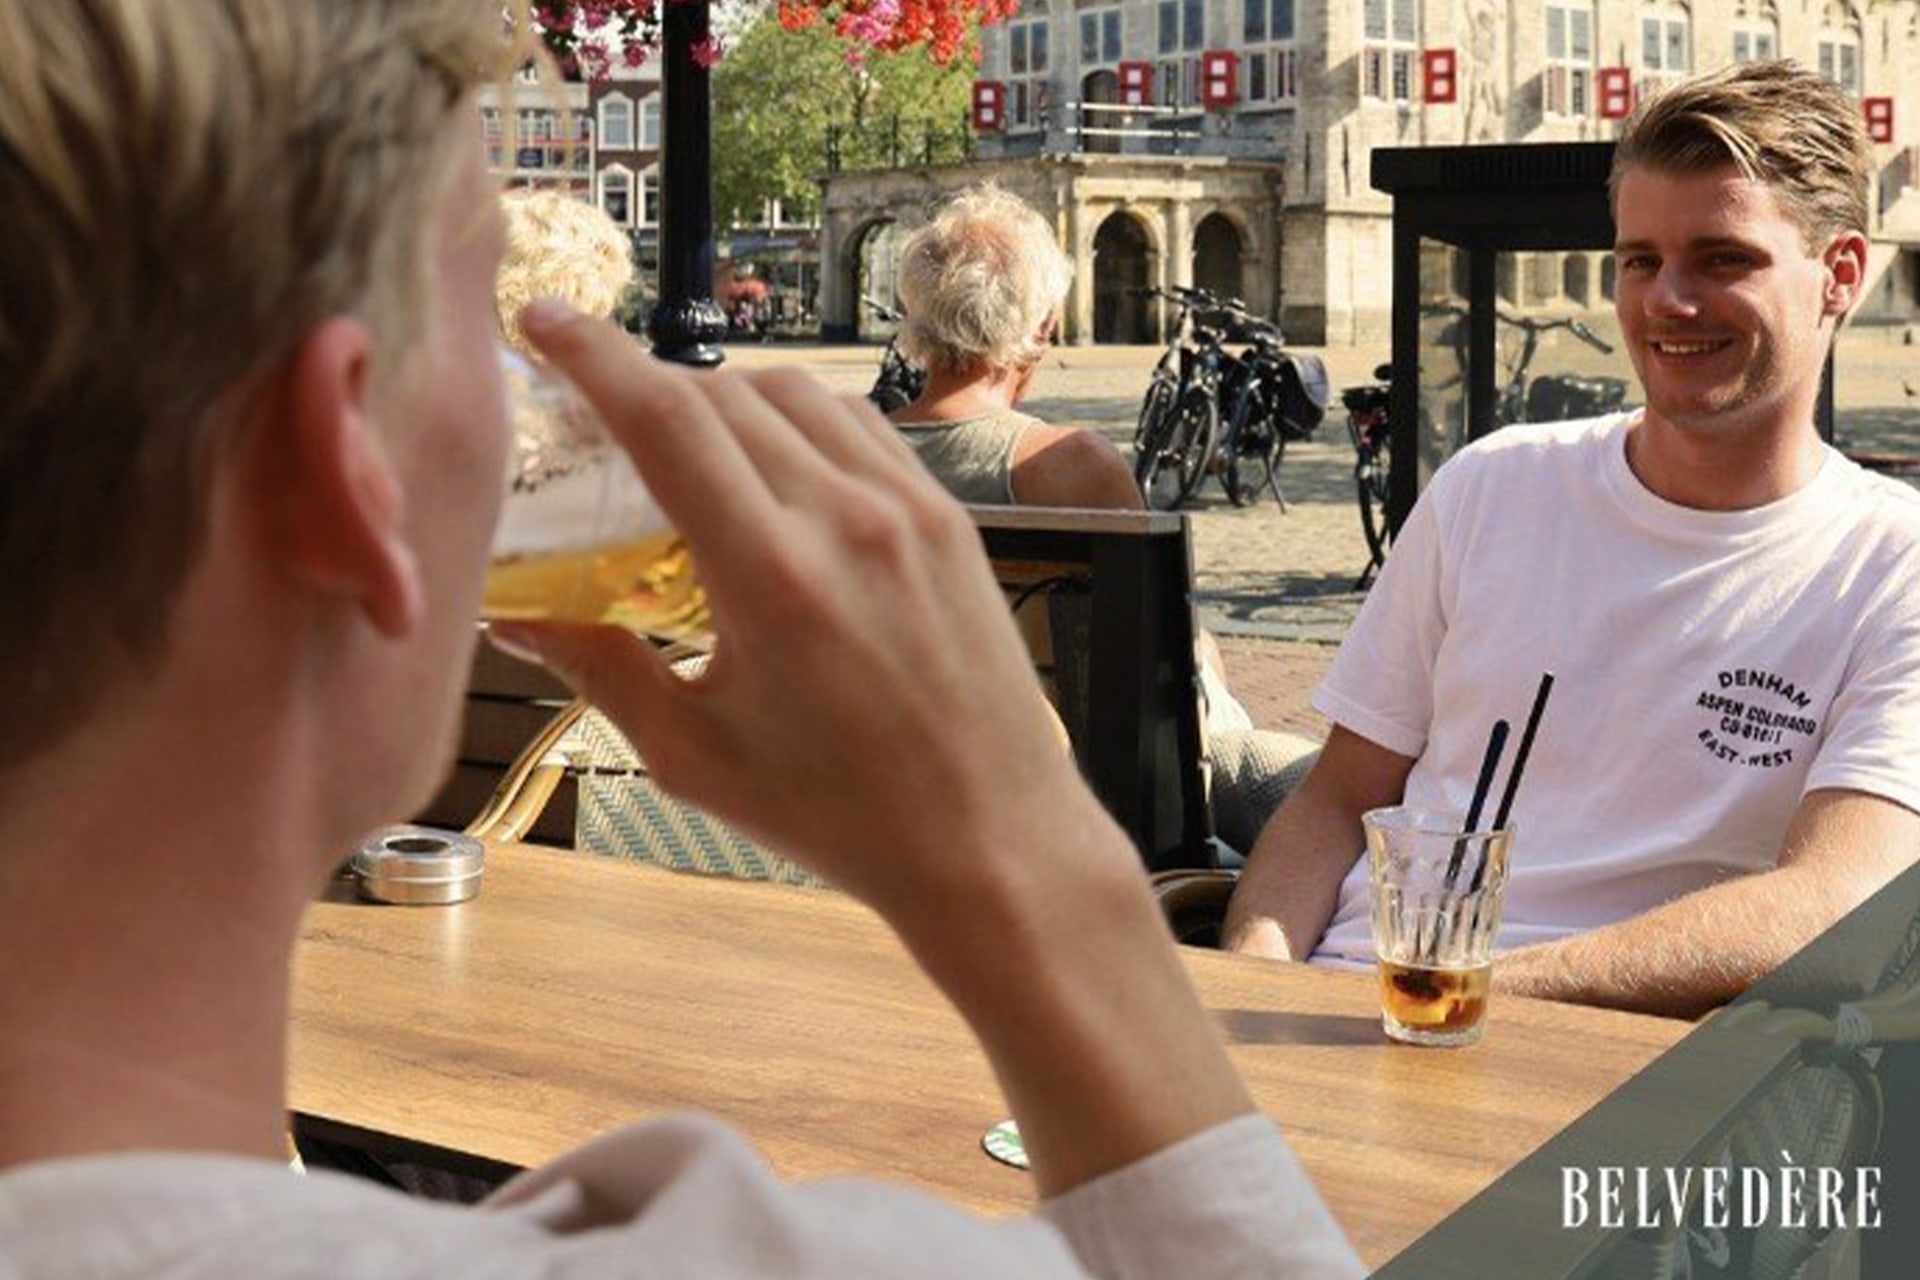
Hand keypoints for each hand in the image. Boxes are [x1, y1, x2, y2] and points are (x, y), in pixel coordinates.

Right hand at [490, 303, 1098, 913]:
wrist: (990, 835)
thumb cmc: (840, 814)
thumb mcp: (696, 756)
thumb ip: (603, 669)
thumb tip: (516, 620)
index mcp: (771, 576)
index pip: (667, 420)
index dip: (593, 356)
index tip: (542, 322)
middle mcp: (846, 519)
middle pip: (722, 395)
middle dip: (648, 385)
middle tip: (598, 415)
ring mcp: (909, 509)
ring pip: (796, 395)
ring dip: (726, 397)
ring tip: (685, 443)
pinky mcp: (949, 518)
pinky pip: (860, 427)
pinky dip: (801, 421)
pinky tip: (775, 464)